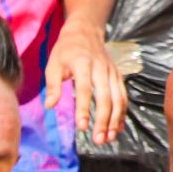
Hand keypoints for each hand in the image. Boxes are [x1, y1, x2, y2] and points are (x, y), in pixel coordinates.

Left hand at [45, 14, 127, 145]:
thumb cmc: (66, 50)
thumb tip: (49, 106)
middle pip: (106, 97)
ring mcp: (112, 72)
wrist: (86, 30)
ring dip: (115, 119)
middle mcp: (101, 68)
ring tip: (109, 138)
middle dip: (104, 120)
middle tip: (98, 141)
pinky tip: (118, 128)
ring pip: (118, 98)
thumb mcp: (53, 64)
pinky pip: (123, 95)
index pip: (85, 89)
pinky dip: (122, 113)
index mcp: (83, 64)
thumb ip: (52, 85)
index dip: (84, 109)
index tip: (82, 127)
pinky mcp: (117, 75)